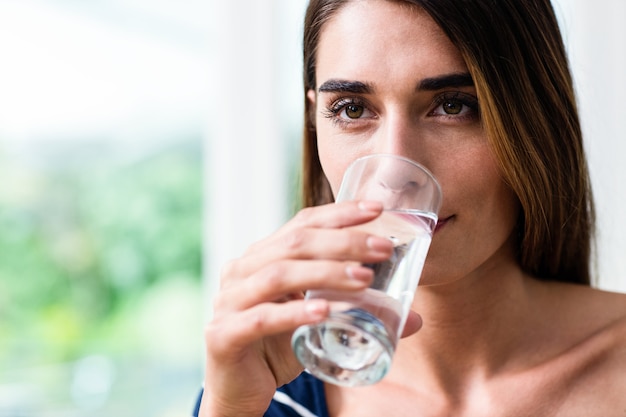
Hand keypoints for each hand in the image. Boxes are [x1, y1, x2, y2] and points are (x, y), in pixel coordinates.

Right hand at [200, 201, 398, 415]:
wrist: (238, 391)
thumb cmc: (277, 346)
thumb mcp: (317, 321)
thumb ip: (356, 312)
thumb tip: (412, 316)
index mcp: (261, 257)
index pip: (301, 224)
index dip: (339, 214)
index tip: (377, 210)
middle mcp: (241, 271)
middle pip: (294, 244)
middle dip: (343, 241)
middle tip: (383, 248)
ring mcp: (228, 302)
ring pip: (279, 275)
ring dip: (326, 272)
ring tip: (365, 278)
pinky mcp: (223, 335)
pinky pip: (261, 319)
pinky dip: (294, 313)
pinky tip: (324, 311)